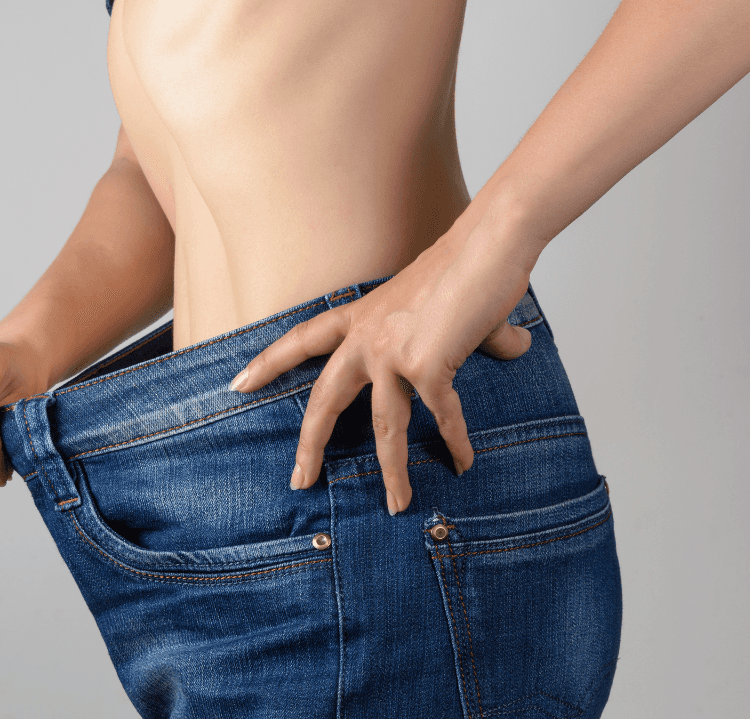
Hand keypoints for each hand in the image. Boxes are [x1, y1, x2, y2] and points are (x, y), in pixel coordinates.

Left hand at [229, 225, 538, 513]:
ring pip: (385, 426)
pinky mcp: (426, 365)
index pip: (302, 340)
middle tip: (298, 481)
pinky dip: (456, 442)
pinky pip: (440, 417)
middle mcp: (367, 338)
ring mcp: (392, 353)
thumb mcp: (448, 305)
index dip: (269, 362)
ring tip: (396, 505)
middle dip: (311, 445)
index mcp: (361, 318)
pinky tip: (463, 463)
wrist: (490, 243)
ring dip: (393, 472)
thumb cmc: (472, 264)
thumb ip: (467, 336)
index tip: (236, 384)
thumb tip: (513, 346)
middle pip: (325, 399)